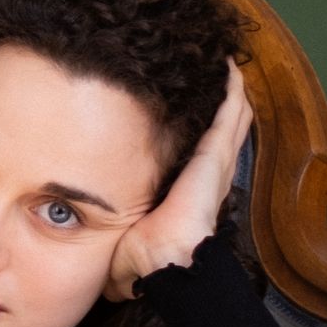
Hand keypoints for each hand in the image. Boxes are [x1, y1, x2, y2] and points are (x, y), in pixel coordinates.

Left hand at [108, 60, 250, 300]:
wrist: (166, 264)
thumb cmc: (144, 261)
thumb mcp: (124, 239)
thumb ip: (114, 239)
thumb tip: (95, 264)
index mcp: (190, 194)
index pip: (199, 155)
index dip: (197, 131)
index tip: (185, 107)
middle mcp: (209, 176)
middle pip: (222, 130)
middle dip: (217, 102)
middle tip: (211, 72)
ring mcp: (216, 165)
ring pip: (230, 118)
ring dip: (228, 92)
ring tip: (222, 62)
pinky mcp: (215, 156)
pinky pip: (228, 115)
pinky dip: (231, 91)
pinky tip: (229, 68)